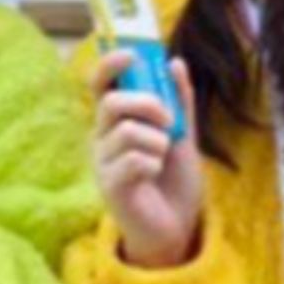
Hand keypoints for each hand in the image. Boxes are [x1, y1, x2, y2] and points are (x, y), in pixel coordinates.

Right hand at [94, 48, 205, 269]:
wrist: (177, 227)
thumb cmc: (173, 182)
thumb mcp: (183, 134)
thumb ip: (179, 100)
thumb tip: (175, 62)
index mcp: (117, 122)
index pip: (100, 85)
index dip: (110, 65)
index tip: (133, 56)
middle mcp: (102, 138)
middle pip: (113, 103)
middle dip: (148, 105)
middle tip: (170, 122)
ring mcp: (103, 162)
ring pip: (127, 132)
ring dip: (157, 143)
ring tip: (162, 159)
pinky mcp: (109, 186)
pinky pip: (134, 160)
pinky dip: (154, 164)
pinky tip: (153, 177)